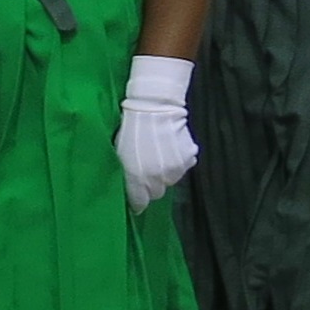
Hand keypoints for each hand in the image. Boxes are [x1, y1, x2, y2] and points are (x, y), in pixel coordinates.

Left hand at [116, 53, 197, 212]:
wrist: (154, 107)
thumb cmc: (130, 129)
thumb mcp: (120, 154)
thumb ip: (125, 175)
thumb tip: (128, 189)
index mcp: (137, 178)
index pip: (140, 202)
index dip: (137, 200)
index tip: (136, 196)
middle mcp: (158, 178)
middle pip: (156, 193)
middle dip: (151, 185)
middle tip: (146, 170)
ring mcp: (176, 169)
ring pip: (170, 180)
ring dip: (164, 172)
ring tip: (158, 155)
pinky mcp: (189, 159)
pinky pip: (183, 167)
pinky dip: (177, 161)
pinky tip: (170, 148)